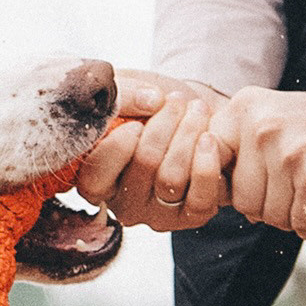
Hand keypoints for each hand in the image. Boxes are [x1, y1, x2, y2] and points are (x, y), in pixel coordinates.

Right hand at [75, 71, 229, 231]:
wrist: (191, 117)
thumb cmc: (150, 106)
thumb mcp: (126, 89)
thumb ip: (123, 92)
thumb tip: (149, 101)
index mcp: (96, 180)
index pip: (95, 180)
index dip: (116, 150)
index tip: (136, 124)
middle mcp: (123, 204)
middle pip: (143, 167)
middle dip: (163, 126)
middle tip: (177, 101)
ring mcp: (157, 214)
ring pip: (171, 178)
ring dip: (188, 135)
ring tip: (197, 110)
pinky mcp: (190, 216)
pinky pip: (199, 199)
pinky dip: (207, 164)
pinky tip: (210, 138)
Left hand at [208, 77, 305, 239]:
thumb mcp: (276, 119)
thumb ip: (240, 148)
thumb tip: (209, 194)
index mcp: (245, 108)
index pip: (207, 165)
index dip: (228, 186)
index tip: (256, 185)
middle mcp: (261, 126)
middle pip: (240, 200)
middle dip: (268, 207)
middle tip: (297, 191)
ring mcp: (288, 151)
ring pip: (269, 217)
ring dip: (293, 216)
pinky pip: (300, 224)